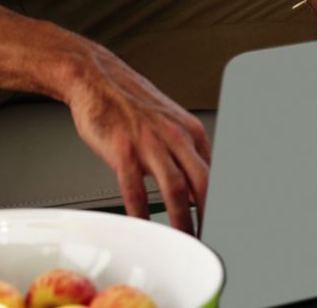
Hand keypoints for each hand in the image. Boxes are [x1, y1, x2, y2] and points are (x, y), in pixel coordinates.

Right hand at [64, 43, 211, 235]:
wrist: (96, 78)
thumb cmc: (129, 102)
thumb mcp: (169, 123)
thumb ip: (184, 154)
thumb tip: (197, 189)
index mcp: (190, 131)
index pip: (216, 173)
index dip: (220, 200)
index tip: (219, 220)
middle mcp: (175, 135)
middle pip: (204, 182)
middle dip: (210, 215)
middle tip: (210, 236)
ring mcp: (149, 142)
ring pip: (175, 189)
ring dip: (182, 220)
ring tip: (184, 239)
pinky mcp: (123, 150)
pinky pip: (135, 189)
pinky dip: (142, 212)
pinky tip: (144, 225)